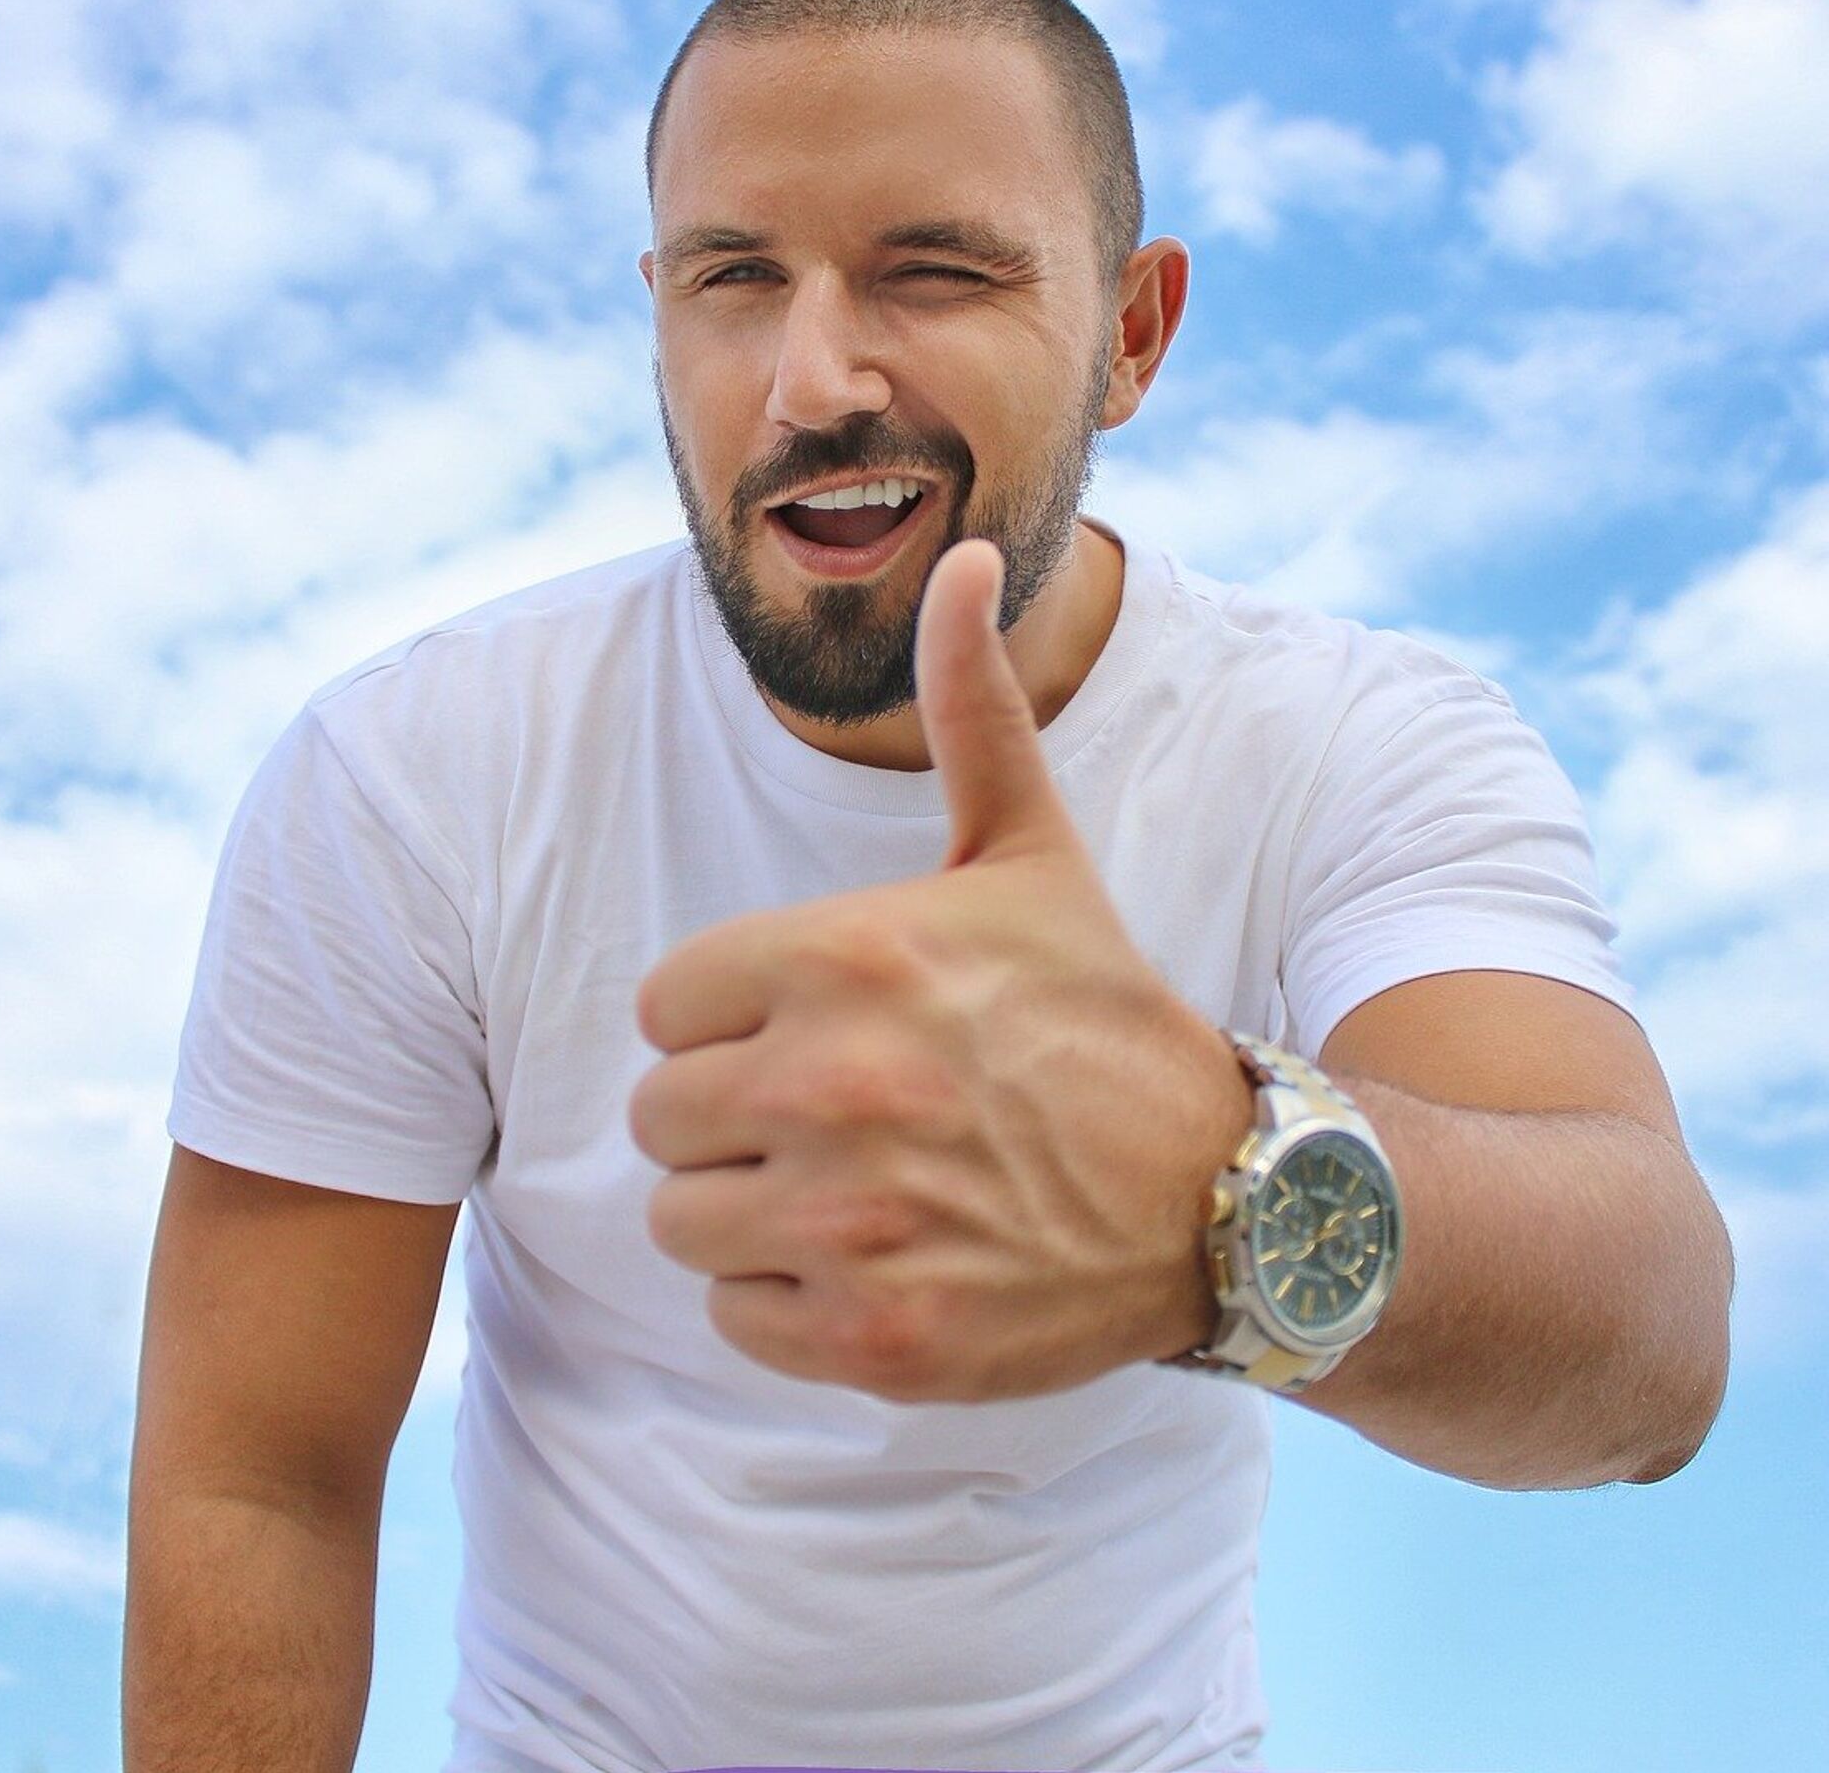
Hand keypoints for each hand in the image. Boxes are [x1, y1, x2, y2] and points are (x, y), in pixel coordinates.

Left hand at [628, 537, 1245, 1402]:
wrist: (1224, 1194)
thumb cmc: (1101, 1011)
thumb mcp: (1030, 850)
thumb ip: (968, 705)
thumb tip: (963, 549)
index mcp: (842, 954)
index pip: (663, 1004)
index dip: (735, 1019)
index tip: (820, 1028)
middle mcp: (832, 1085)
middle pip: (662, 1115)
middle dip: (736, 1116)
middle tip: (843, 1115)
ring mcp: (853, 1221)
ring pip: (684, 1221)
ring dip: (755, 1211)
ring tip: (861, 1186)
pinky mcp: (874, 1338)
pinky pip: (734, 1318)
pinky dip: (790, 1302)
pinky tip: (884, 1261)